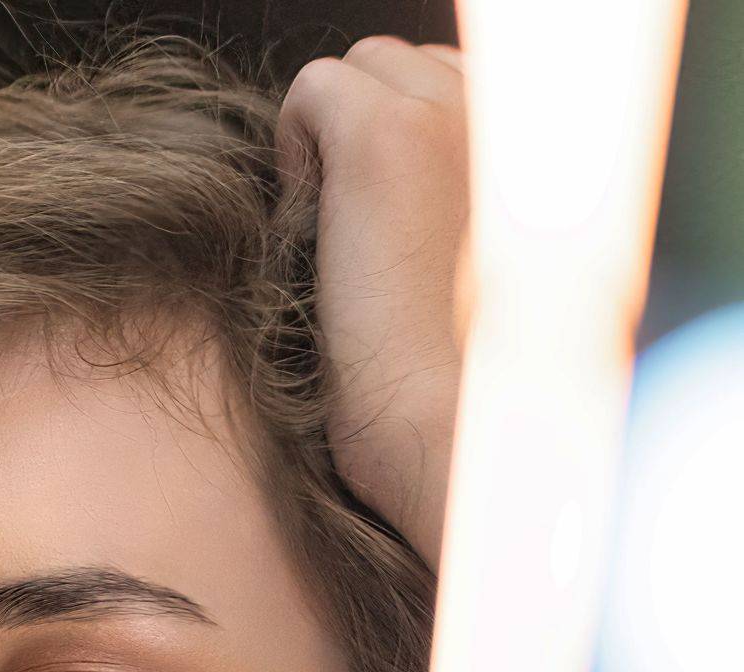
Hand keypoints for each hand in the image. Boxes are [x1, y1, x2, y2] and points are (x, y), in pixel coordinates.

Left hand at [276, 36, 471, 571]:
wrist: (450, 431)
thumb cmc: (455, 392)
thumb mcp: (480, 280)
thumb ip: (460, 204)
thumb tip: (395, 178)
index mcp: (551, 145)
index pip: (451, 85)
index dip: (399, 151)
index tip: (391, 237)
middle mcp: (516, 111)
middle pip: (403, 65)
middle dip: (364, 136)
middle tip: (364, 245)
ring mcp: (455, 113)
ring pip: (359, 69)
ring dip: (330, 143)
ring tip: (345, 244)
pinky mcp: (386, 136)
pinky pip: (311, 90)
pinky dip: (295, 150)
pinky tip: (318, 234)